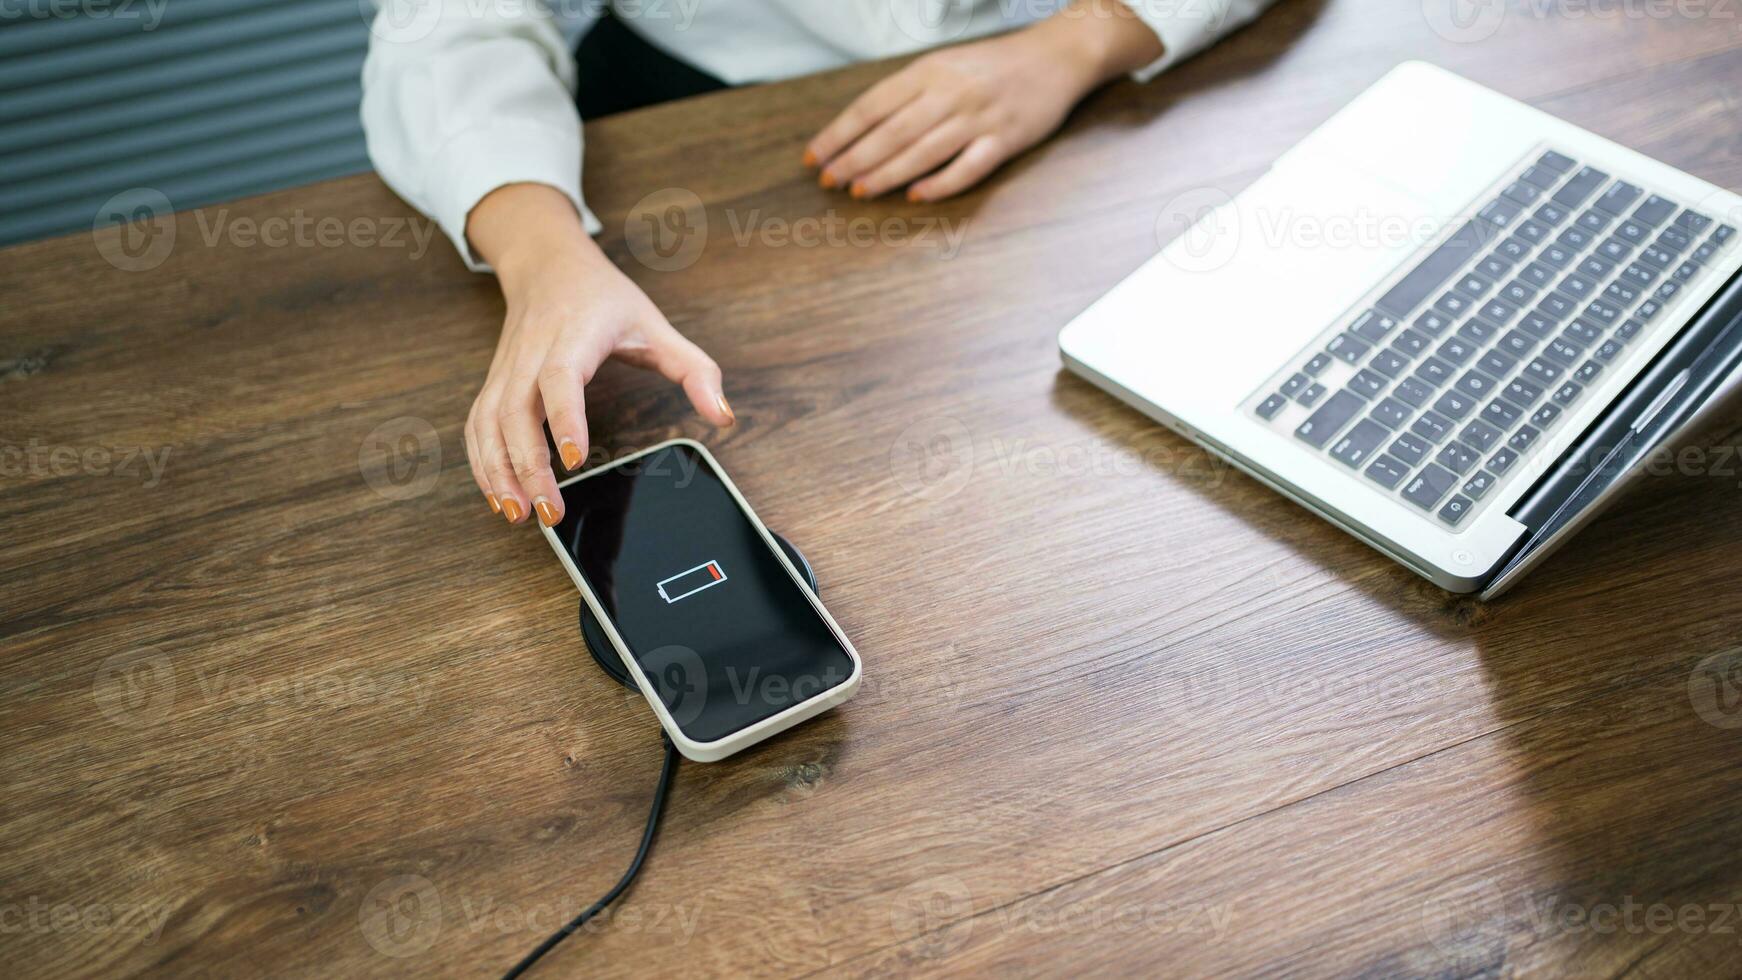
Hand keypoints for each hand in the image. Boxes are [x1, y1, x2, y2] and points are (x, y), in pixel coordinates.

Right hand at [464, 184, 733, 526]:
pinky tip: (499, 494)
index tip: (574, 459)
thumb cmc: (602, 297)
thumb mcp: (657, 325)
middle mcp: (532, 353)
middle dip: (528, 466)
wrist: (547, 264)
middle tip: (550, 512)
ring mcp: (507, 369)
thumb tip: (723, 416)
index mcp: (575, 335)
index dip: (565, 417)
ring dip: (498, 471)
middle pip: (517, 411)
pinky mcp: (493, 382)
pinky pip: (478, 425)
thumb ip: (695, 371)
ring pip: (489, 423)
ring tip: (519, 514)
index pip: (561, 377)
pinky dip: (482, 462)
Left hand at [804, 0, 1163, 201]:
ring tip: (858, 192)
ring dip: (886, 174)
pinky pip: (969, 166)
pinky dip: (941, 182)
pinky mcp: (1006, 140)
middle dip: (854, 159)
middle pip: (891, 132)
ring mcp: (978, 117)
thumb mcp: (945, 65)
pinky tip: (917, 196)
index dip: (839, 134)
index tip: (814, 157)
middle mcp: (950, 93)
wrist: (1056, 57)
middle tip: (828, 182)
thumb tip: (863, 128)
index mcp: (929, 71)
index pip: (871, 106)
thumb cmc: (993, 66)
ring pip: (922, 150)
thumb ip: (908, 93)